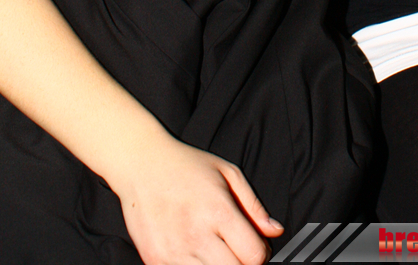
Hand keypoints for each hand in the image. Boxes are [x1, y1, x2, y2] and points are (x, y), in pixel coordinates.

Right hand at [115, 137, 283, 264]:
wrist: (142, 164)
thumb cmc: (186, 166)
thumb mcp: (228, 173)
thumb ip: (253, 205)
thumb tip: (275, 230)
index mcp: (218, 211)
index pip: (254, 255)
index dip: (261, 254)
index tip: (256, 247)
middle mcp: (196, 234)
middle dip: (242, 263)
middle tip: (237, 250)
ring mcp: (173, 251)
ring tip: (216, 251)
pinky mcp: (155, 261)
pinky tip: (196, 254)